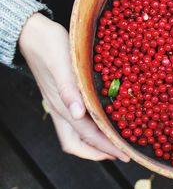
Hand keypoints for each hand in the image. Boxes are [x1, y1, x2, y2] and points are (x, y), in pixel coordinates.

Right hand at [19, 13, 129, 161]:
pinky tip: (104, 119)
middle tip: (119, 153)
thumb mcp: (62, 66)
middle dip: (97, 152)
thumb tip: (77, 114)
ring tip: (113, 143)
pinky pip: (78, 120)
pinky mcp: (64, 96)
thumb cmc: (49, 46)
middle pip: (76, 143)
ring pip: (76, 134)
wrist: (33, 34)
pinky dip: (92, 127)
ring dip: (94, 142)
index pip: (86, 135)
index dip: (105, 147)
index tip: (123, 154)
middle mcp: (62, 109)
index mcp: (62, 106)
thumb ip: (69, 90)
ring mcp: (62, 104)